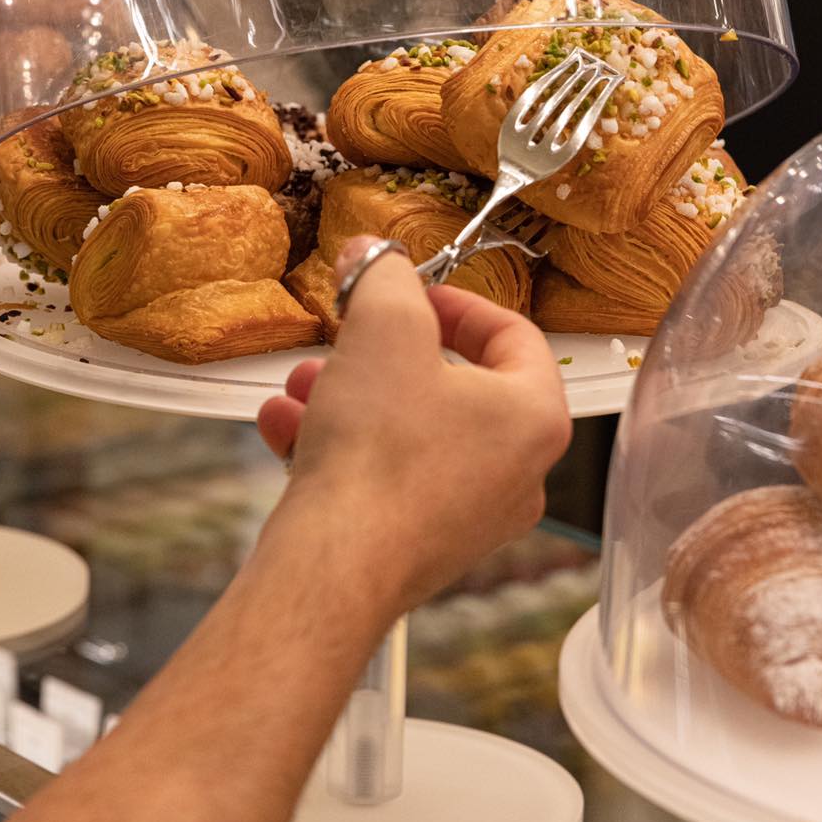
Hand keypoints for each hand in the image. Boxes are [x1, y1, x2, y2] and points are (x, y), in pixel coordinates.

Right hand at [258, 236, 570, 617]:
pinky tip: (287, 429)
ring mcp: (470, 516)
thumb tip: (374, 255)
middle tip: (349, 337)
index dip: (457, 302)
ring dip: (352, 398)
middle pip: (454, 387)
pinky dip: (340, 448)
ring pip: (411, 433)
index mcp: (534, 415)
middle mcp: (517, 472)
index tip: (414, 291)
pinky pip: (385, 479)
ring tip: (304, 384)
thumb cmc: (379, 459)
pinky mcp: (421, 546)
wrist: (337, 565)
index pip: (514, 335)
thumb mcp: (382, 329)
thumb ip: (382, 278)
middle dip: (385, 355)